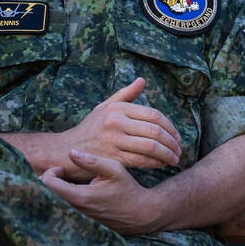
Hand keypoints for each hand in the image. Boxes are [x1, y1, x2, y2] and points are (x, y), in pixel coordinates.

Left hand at [41, 150, 160, 234]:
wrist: (141, 213)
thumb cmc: (128, 189)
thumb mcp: (114, 169)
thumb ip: (92, 161)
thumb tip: (70, 152)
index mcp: (80, 196)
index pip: (49, 183)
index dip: (50, 171)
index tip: (62, 166)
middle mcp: (77, 208)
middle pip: (53, 192)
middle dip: (56, 179)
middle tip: (65, 169)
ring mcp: (80, 215)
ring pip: (62, 198)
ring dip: (64, 186)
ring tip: (75, 176)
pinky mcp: (85, 217)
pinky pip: (71, 204)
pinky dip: (72, 193)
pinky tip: (83, 186)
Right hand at [58, 78, 181, 177]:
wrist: (64, 151)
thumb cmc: (89, 129)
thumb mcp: (104, 108)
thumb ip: (125, 95)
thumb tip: (142, 80)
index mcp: (118, 108)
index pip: (154, 114)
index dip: (170, 126)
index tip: (176, 136)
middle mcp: (116, 122)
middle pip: (155, 131)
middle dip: (172, 141)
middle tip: (179, 149)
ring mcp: (113, 140)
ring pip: (151, 147)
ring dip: (168, 154)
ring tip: (175, 158)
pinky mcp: (112, 158)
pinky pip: (141, 161)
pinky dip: (156, 163)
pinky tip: (162, 165)